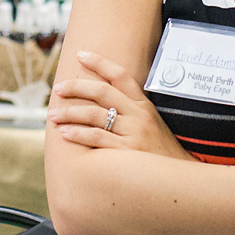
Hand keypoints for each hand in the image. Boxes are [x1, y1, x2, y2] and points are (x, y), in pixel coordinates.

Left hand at [47, 50, 183, 157]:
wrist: (182, 179)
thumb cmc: (161, 153)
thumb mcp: (153, 125)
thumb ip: (132, 112)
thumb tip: (104, 103)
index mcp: (144, 106)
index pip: (120, 75)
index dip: (99, 62)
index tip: (81, 54)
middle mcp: (138, 115)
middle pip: (101, 92)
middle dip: (75, 87)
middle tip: (57, 88)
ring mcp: (133, 133)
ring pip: (94, 114)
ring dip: (69, 112)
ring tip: (52, 115)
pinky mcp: (127, 152)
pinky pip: (97, 137)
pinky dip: (78, 134)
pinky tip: (64, 133)